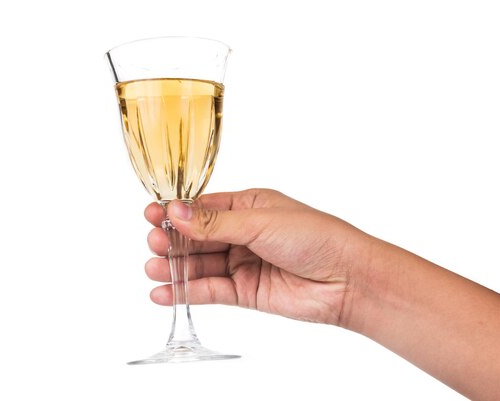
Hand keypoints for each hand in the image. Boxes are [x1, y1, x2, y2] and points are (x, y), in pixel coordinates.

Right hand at [144, 188, 372, 324]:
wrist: (346, 279)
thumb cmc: (315, 237)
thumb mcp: (260, 221)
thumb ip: (215, 222)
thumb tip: (176, 212)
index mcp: (248, 206)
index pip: (203, 208)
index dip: (177, 213)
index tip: (152, 215)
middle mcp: (243, 234)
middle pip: (197, 237)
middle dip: (173, 241)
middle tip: (154, 243)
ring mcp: (243, 263)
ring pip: (200, 265)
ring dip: (175, 267)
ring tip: (153, 268)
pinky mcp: (245, 292)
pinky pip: (209, 291)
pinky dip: (186, 292)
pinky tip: (163, 292)